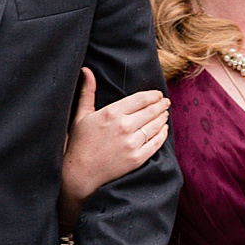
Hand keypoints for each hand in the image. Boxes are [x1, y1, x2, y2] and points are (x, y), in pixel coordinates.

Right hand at [62, 69, 168, 216]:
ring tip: (165, 114)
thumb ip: (87, 92)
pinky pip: (156, 143)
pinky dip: (162, 134)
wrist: (80, 173)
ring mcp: (132, 143)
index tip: (158, 94)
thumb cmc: (79, 143)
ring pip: (156, 126)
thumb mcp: (81, 115)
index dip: (153, 95)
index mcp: (112, 113)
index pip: (140, 99)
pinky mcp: (137, 158)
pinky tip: (164, 130)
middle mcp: (124, 127)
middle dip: (161, 105)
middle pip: (151, 111)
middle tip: (166, 102)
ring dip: (163, 118)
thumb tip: (86, 70)